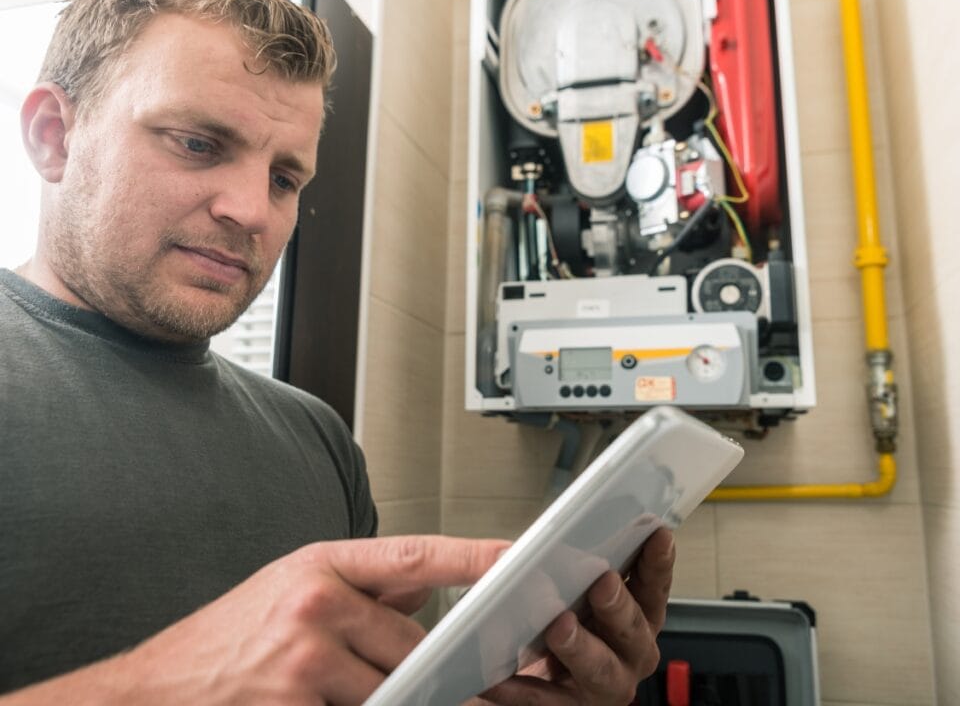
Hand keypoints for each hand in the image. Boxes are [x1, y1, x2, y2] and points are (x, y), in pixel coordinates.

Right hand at [1, 536, 508, 705]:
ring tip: (423, 695)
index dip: (473, 556)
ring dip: (408, 699)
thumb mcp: (291, 588)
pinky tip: (354, 702)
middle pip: (414, 641)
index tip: (520, 556)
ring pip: (394, 688)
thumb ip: (361, 586)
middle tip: (490, 675)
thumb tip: (427, 585)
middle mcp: (314, 604)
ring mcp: (303, 659)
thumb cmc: (227, 638)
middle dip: (443, 666)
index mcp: (320, 564)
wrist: (153, 691)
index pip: (415, 554)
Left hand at [480, 527, 674, 704]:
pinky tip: (497, 678)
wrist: (500, 669)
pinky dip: (521, 689)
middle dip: (621, 604)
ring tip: (560, 628)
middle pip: (635, 629)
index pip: (651, 586)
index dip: (657, 562)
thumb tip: (510, 552)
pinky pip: (544, 702)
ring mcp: (601, 685)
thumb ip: (522, 564)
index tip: (658, 535)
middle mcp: (626, 652)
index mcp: (629, 614)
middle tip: (603, 582)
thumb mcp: (531, 582)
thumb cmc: (534, 621)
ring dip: (583, 648)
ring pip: (602, 670)